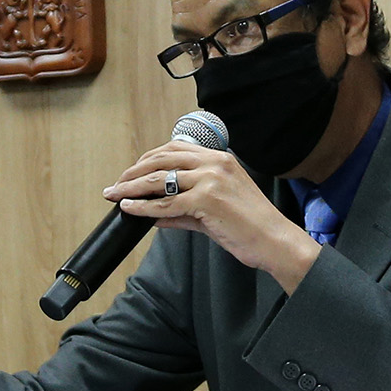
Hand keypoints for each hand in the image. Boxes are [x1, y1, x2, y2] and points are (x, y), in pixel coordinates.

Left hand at [106, 138, 321, 293]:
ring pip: (159, 179)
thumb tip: (155, 215)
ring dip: (131, 187)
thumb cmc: (251, 227)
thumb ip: (184, 210)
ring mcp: (210, 179)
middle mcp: (214, 163)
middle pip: (162, 159)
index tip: (132, 172)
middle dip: (134, 171)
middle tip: (116, 184)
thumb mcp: (214, 211)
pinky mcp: (206, 199)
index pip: (175, 149)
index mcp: (219, 159)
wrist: (275, 241)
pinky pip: (165, 203)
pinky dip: (143, 206)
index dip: (148, 159)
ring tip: (115, 194)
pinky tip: (130, 207)